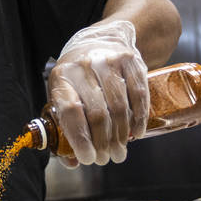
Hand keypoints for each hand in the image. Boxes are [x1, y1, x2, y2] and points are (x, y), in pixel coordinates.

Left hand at [47, 20, 148, 165]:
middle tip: (107, 159)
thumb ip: (65, 128)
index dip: (80, 139)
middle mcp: (84, 66)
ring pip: (119, 108)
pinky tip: (135, 134)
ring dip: (121, 136)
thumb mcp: (63, 93)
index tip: (87, 159)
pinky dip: (138, 120)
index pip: (71, 112)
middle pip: (97, 114)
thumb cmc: (78, 75)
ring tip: (120, 152)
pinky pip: (138, 96)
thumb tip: (73, 162)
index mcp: (62, 77)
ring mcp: (109, 62)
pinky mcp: (131, 61)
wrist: (103, 38)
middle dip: (103, 143)